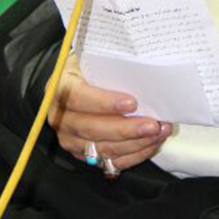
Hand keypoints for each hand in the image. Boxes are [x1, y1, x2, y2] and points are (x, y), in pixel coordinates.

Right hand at [47, 53, 171, 169]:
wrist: (75, 83)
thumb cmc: (88, 68)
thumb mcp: (91, 57)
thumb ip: (110, 64)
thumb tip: (142, 64)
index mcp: (59, 87)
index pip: (78, 97)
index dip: (104, 102)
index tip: (132, 103)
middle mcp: (60, 117)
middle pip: (92, 128)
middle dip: (126, 129)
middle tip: (152, 125)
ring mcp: (70, 138)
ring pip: (102, 148)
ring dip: (135, 143)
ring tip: (159, 132)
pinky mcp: (83, 154)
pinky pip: (109, 161)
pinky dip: (133, 155)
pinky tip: (151, 143)